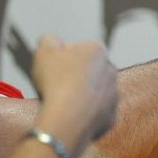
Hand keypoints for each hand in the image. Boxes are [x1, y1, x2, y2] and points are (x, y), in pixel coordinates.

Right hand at [30, 35, 117, 151]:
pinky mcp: (111, 115)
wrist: (67, 118)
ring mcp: (113, 94)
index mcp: (97, 50)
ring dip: (83, 95)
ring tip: (63, 102)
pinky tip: (72, 116)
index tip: (53, 68)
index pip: (80, 49)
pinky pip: (97, 112)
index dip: (64, 58)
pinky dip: (86, 114)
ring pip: (96, 92)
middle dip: (76, 76)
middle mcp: (111, 70)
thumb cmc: (56, 82)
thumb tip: (51, 40)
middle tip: (57, 86)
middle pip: (90, 70)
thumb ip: (49, 40)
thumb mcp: (43, 51)